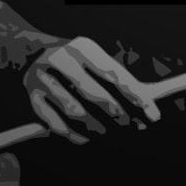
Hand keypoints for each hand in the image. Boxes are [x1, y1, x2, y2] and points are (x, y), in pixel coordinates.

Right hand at [23, 37, 160, 144]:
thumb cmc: (79, 64)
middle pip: (95, 94)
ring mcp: (42, 79)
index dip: (136, 97)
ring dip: (97, 128)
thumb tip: (146, 111)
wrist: (33, 56)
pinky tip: (88, 138)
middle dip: (118, 115)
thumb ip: (121, 83)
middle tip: (132, 127)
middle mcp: (60, 59)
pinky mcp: (31, 98)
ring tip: (109, 134)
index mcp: (82, 47)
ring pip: (76, 112)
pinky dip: (77, 135)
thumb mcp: (97, 63)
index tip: (153, 116)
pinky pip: (58, 125)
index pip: (114, 75)